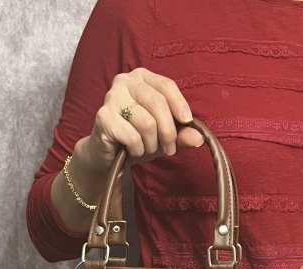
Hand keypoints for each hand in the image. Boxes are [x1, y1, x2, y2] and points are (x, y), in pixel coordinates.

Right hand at [85, 67, 204, 170]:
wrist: (108, 155)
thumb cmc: (136, 139)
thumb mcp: (163, 136)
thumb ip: (181, 134)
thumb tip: (199, 138)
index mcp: (141, 78)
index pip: (166, 86)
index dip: (179, 104)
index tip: (188, 122)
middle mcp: (124, 82)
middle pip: (158, 104)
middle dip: (168, 132)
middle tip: (169, 149)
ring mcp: (111, 98)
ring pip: (146, 123)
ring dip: (151, 144)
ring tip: (147, 149)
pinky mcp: (103, 117)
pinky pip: (132, 136)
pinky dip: (138, 149)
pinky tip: (133, 151)